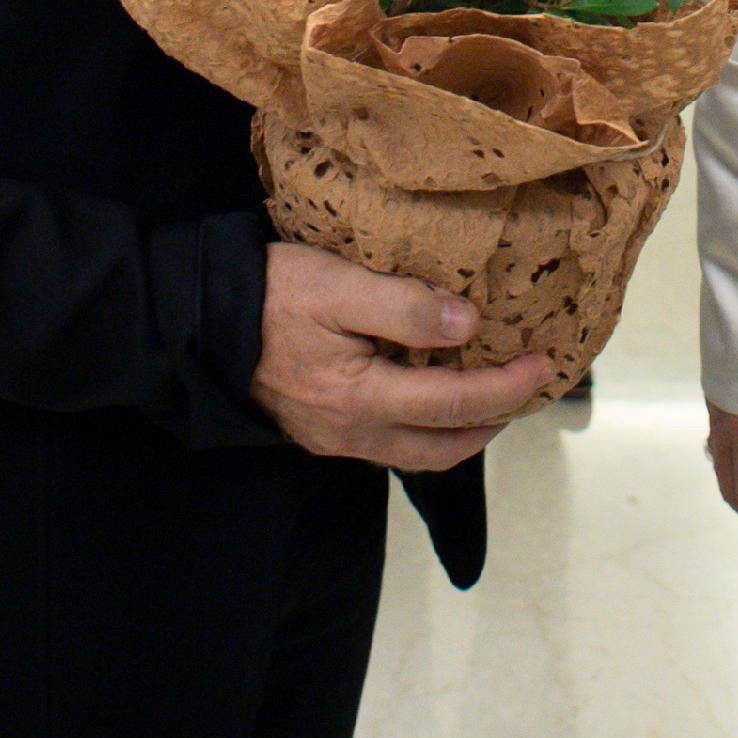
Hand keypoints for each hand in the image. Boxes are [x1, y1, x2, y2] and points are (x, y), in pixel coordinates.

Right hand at [252, 242, 551, 472]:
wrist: (194, 321)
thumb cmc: (268, 295)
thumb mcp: (339, 285)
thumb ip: (406, 307)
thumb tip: (470, 324)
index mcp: (360, 400)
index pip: (455, 404)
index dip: (506, 388)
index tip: (542, 363)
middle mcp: (350, 432)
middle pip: (442, 448)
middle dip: (493, 422)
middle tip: (527, 386)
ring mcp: (333, 436)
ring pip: (415, 452)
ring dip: (461, 430)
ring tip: (492, 393)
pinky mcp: (320, 426)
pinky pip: (388, 440)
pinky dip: (426, 424)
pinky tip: (435, 388)